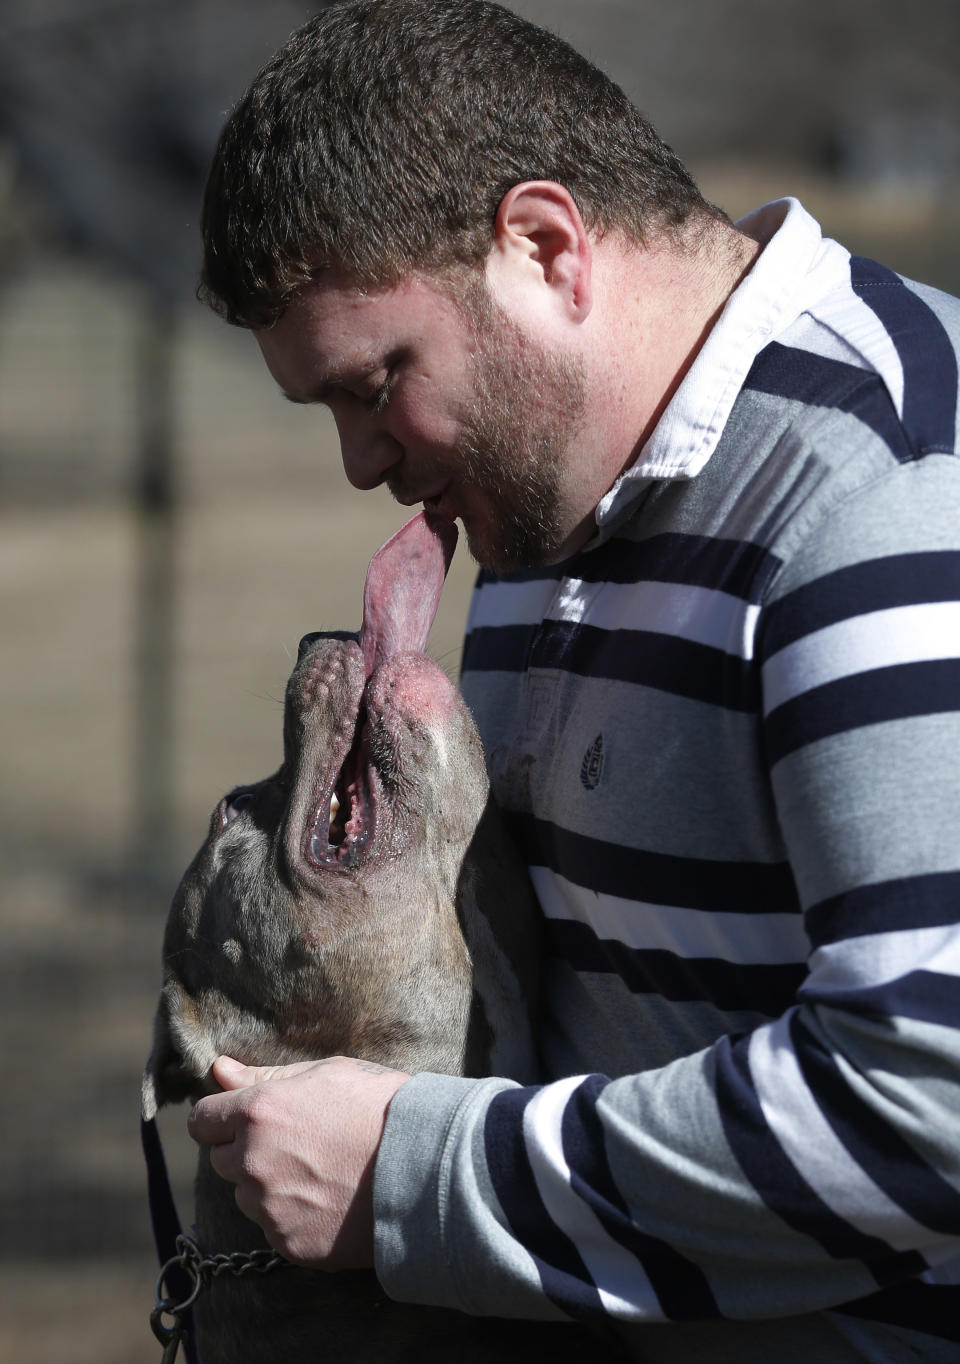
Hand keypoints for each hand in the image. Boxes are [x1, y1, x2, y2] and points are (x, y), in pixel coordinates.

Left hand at [186, 1054, 409, 1267]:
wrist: (425, 1165)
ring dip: (267, 1186)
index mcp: (257, 1112)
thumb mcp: (326, 1073)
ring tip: (318, 1173)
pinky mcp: (288, 1244)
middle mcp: (252, 1162)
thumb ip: (264, 1076)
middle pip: (222, 1160)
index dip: (221, 1118)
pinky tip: (328, 1201)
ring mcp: (269, 1208)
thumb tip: (218, 1069)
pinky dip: (292, 1217)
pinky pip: (273, 1228)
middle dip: (246, 1151)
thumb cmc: (379, 1107)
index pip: (202, 1120)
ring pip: (247, 1197)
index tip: (242, 1120)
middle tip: (295, 1144)